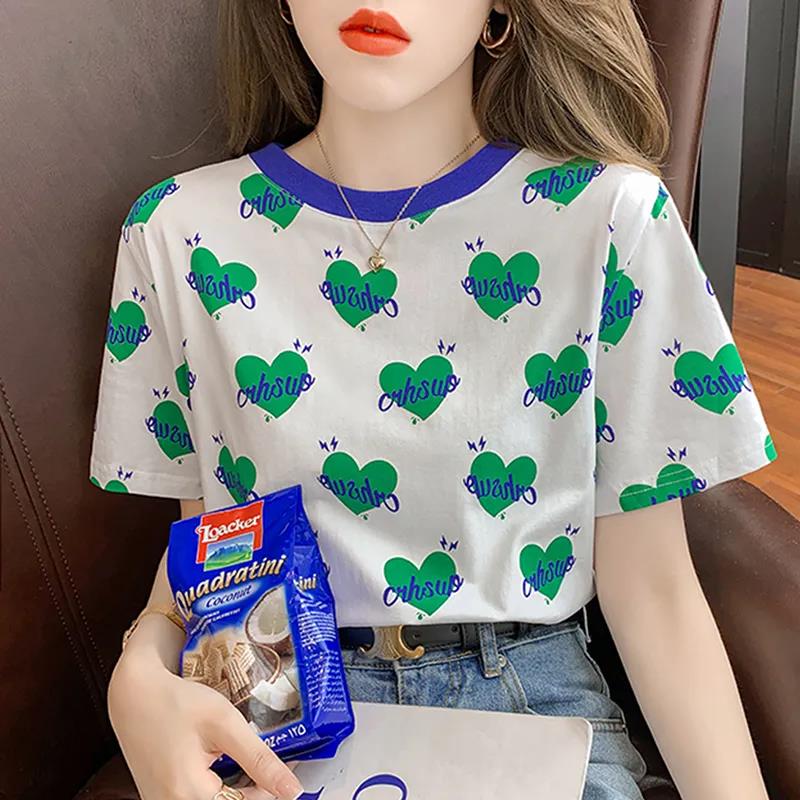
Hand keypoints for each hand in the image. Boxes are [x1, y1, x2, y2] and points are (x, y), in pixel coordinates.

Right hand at [108, 651, 303, 799]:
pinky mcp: (161, 797)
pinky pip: (198, 798)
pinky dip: (218, 787)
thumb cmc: (176, 703)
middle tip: (271, 765)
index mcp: (189, 796)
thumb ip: (259, 760)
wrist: (133, 695)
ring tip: (250, 763)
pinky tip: (227, 765)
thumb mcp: (224, 724)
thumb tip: (291, 789)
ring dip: (237, 788)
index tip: (287, 772)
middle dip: (254, 789)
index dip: (270, 789)